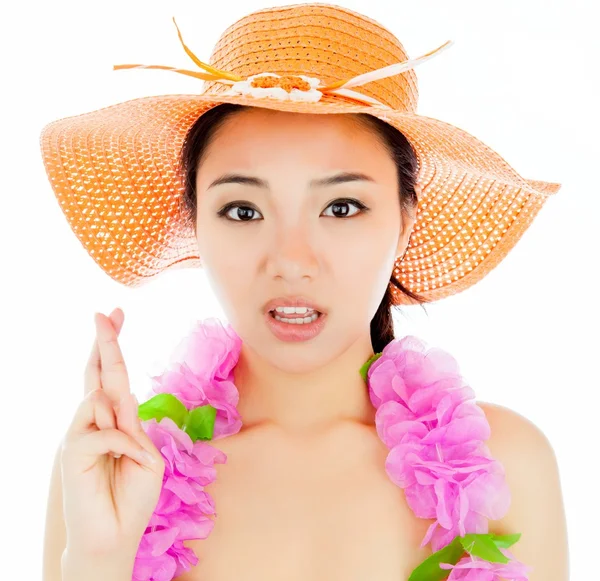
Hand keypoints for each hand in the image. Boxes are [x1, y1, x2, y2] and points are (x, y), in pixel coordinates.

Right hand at [60, 308, 163, 558]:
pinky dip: (123, 446)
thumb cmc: (132, 498)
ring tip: (127, 456)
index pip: (112, 377)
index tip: (115, 316)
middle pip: (96, 373)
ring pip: (99, 398)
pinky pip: (104, 432)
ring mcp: (79, 435)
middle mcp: (94, 423)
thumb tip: (115, 401)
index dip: (113, 346)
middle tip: (105, 312)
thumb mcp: (146, 456)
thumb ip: (132, 426)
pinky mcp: (70, 451)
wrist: (114, 538)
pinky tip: (127, 462)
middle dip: (104, 341)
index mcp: (114, 421)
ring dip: (121, 421)